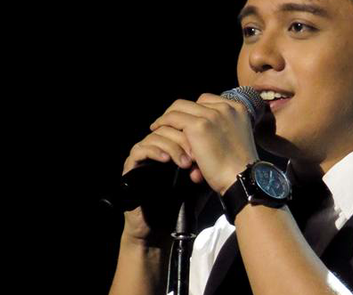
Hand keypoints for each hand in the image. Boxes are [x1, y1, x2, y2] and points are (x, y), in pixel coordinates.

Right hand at [120, 125, 199, 246]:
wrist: (160, 227)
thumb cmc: (181, 203)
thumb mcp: (200, 180)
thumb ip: (208, 163)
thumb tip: (221, 148)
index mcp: (174, 145)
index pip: (182, 125)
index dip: (194, 132)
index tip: (207, 145)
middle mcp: (158, 145)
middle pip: (170, 126)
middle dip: (185, 139)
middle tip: (196, 155)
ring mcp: (144, 154)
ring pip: (156, 136)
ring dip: (172, 146)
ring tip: (185, 162)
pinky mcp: (131, 165)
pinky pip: (140, 149)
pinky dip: (155, 151)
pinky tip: (167, 159)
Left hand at [149, 93, 259, 195]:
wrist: (242, 177)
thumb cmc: (238, 166)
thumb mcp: (235, 138)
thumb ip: (222, 127)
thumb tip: (198, 128)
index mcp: (238, 109)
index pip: (208, 101)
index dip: (194, 111)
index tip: (185, 121)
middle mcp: (226, 107)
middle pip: (195, 102)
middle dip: (181, 112)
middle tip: (170, 122)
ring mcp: (212, 114)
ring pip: (181, 107)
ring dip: (169, 116)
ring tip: (160, 125)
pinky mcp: (199, 125)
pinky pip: (173, 118)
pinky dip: (163, 122)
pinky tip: (157, 128)